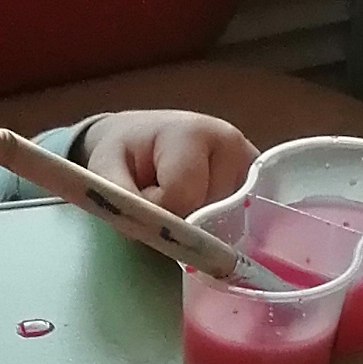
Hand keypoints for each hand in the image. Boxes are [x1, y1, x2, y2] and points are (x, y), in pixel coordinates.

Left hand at [82, 109, 254, 214]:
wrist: (140, 135)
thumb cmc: (124, 153)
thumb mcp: (105, 172)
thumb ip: (122, 199)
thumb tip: (151, 230)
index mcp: (191, 133)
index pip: (181, 199)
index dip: (159, 212)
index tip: (144, 200)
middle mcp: (230, 143)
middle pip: (209, 212)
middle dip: (182, 219)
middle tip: (162, 195)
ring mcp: (249, 160)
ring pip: (228, 220)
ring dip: (201, 221)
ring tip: (181, 195)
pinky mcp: (257, 177)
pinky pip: (244, 217)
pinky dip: (220, 222)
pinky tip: (202, 203)